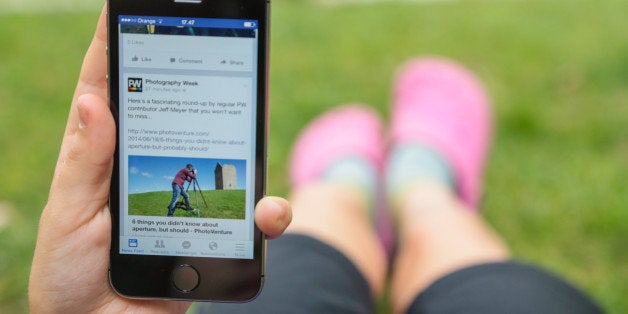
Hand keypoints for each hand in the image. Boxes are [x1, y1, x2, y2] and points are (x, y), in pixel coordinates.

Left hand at [28, 6, 290, 312]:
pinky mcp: (210, 229)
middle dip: (195, 73)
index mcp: (106, 157)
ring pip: (221, 155)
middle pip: (177, 109)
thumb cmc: (69, 275)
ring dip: (241, 137)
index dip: (117, 48)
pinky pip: (248, 216)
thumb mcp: (71, 216)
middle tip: (208, 36)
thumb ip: (87, 162)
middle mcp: (148, 166)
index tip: (123, 10)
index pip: (112, 92)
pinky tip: (269, 214)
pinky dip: (266, 213)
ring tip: (253, 114)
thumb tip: (94, 100)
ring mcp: (183, 196)